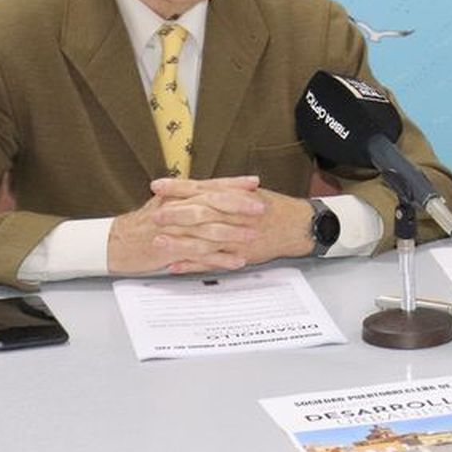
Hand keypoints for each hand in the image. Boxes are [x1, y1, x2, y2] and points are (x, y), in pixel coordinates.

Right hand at [107, 176, 262, 274]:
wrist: (115, 243)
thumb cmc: (143, 224)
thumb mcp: (165, 203)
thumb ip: (187, 197)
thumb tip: (214, 191)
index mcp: (178, 196)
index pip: (209, 186)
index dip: (233, 184)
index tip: (254, 182)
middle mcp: (177, 209)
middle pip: (212, 204)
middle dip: (238, 205)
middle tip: (261, 207)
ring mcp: (175, 230)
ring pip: (208, 230)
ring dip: (233, 233)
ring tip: (253, 235)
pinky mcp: (171, 251)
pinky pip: (200, 255)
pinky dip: (220, 259)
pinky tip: (237, 261)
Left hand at [150, 178, 319, 272]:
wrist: (297, 226)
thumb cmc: (273, 207)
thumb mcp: (249, 191)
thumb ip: (223, 189)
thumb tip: (196, 187)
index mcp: (235, 198)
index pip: (201, 189)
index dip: (178, 188)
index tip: (157, 185)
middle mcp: (234, 217)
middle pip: (200, 214)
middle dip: (176, 215)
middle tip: (154, 215)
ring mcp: (236, 239)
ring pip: (203, 241)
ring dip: (179, 243)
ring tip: (157, 243)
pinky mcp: (238, 256)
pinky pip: (212, 263)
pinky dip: (193, 265)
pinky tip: (174, 266)